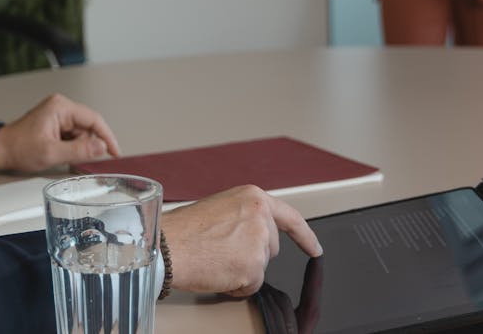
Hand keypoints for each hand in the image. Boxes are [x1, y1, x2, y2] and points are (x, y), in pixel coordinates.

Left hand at [0, 93, 120, 172]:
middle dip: (86, 145)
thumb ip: (79, 151)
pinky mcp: (55, 123)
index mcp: (61, 107)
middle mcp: (61, 107)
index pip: (94, 119)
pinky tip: (60, 154)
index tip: (115, 152)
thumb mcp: (51, 153)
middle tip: (74, 158)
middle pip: (88, 127)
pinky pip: (73, 135)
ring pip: (81, 133)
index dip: (107, 137)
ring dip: (77, 147)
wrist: (0, 150)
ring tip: (60, 155)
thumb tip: (101, 148)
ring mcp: (58, 115)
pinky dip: (72, 147)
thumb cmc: (19, 148)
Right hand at [161, 185, 321, 296]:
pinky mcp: (254, 267)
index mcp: (252, 197)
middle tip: (222, 251)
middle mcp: (261, 216)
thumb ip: (245, 217)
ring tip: (216, 258)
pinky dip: (236, 285)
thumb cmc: (184, 229)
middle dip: (253, 255)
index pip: (290, 217)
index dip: (305, 236)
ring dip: (242, 270)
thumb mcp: (221, 208)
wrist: (168, 246)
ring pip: (261, 267)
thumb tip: (253, 236)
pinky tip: (217, 272)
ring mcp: (259, 242)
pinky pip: (252, 285)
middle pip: (272, 247)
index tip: (314, 248)